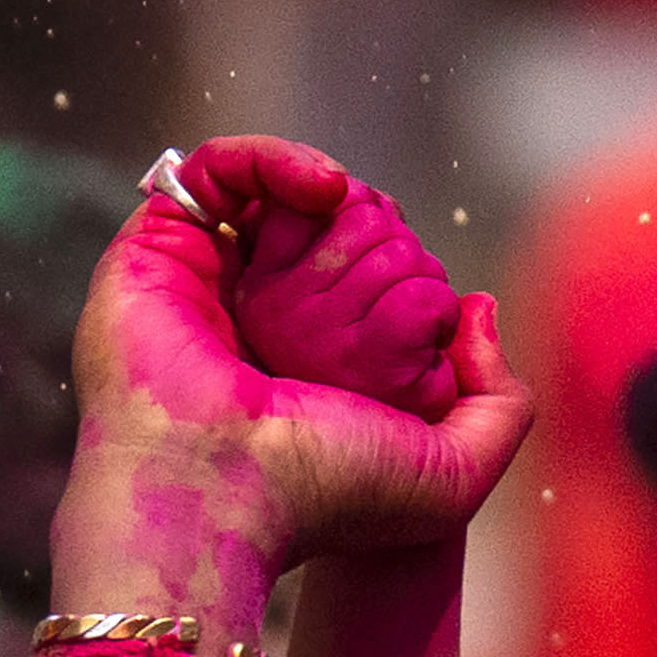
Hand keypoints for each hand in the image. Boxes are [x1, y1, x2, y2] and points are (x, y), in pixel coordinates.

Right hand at [66, 158, 526, 612]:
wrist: (224, 498)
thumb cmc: (327, 497)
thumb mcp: (455, 476)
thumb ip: (503, 405)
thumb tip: (476, 306)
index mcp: (314, 362)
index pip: (372, 270)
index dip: (405, 264)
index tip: (425, 300)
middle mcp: (256, 319)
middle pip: (335, 227)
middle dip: (378, 234)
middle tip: (379, 282)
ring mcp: (202, 282)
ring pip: (286, 197)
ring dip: (336, 196)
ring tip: (352, 220)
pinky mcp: (154, 250)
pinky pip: (217, 169)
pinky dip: (276, 158)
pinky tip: (324, 191)